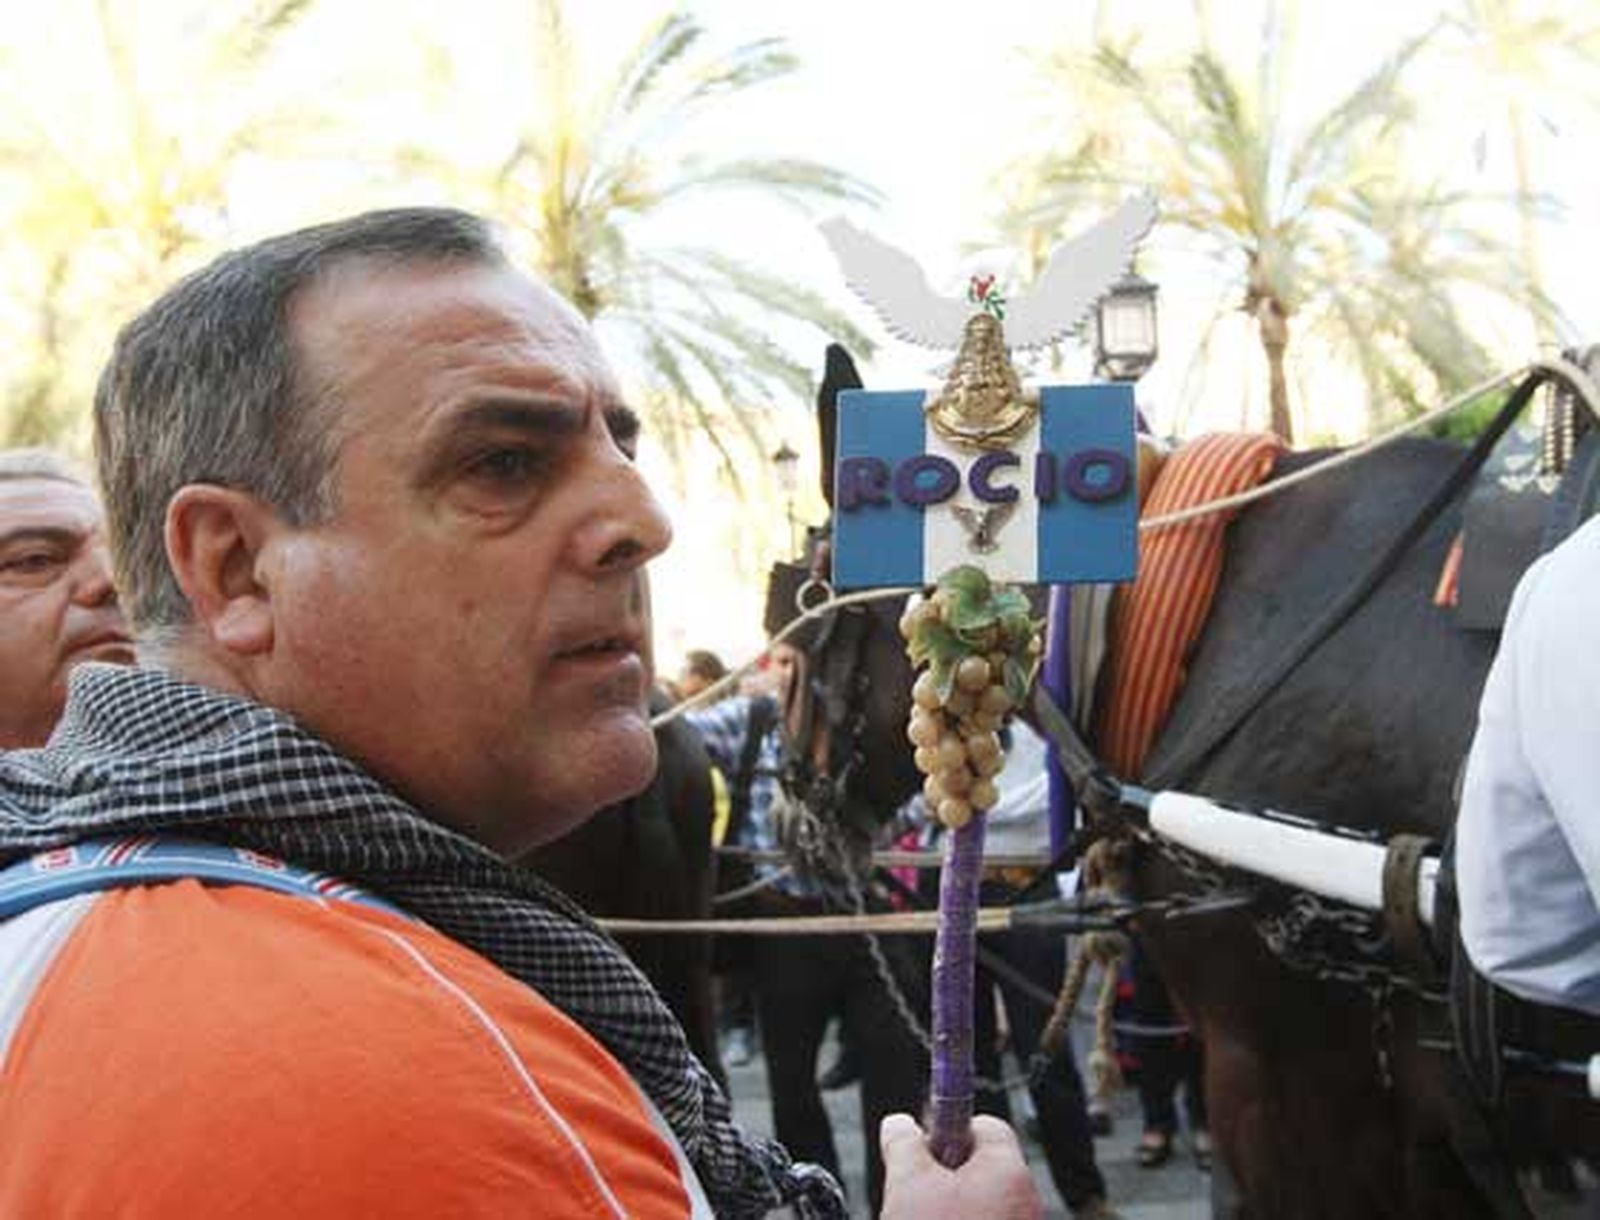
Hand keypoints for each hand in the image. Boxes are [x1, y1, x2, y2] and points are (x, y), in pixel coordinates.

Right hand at [879, 1113, 1042, 1219]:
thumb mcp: (907, 1183)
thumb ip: (904, 1144)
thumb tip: (899, 1124)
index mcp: (1008, 1172)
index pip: (984, 1125)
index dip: (946, 1129)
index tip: (921, 1148)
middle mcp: (1026, 1203)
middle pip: (980, 1169)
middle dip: (943, 1178)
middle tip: (913, 1197)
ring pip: (979, 1208)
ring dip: (948, 1212)